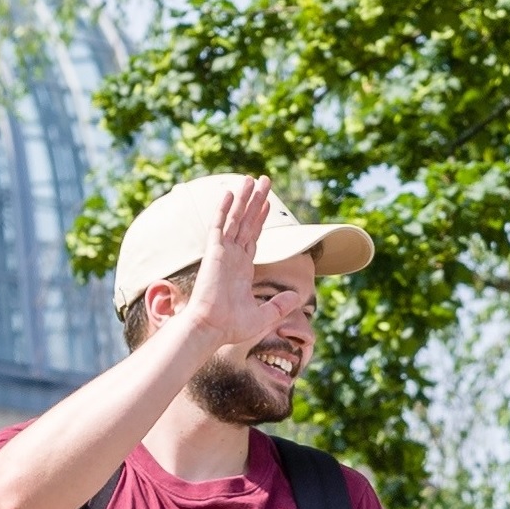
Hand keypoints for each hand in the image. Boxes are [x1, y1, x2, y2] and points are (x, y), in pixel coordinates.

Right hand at [153, 175, 286, 353]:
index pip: (252, 236)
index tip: (266, 202)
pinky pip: (219, 226)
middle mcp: (232, 256)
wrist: (212, 329)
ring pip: (235, 219)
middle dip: (255, 200)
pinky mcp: (214, 253)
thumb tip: (298, 297)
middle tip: (263, 180)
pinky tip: (230, 194)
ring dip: (243, 198)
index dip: (259, 218)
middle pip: (246, 221)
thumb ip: (280, 304)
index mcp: (242, 268)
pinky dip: (223, 210)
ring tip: (251, 179)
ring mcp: (223, 253)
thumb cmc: (231, 326)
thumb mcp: (264, 316)